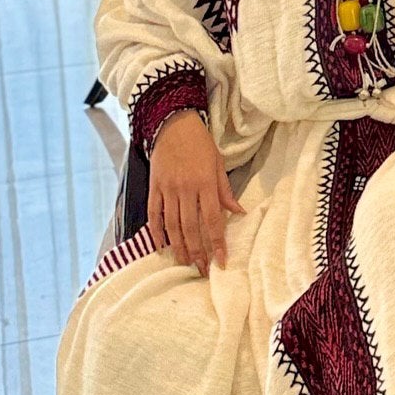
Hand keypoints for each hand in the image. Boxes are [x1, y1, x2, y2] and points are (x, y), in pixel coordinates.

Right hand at [147, 109, 245, 273]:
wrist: (173, 123)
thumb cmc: (200, 144)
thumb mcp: (218, 164)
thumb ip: (225, 191)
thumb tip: (239, 213)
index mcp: (206, 184)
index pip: (213, 220)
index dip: (217, 242)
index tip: (221, 261)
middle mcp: (186, 189)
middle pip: (192, 228)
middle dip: (198, 252)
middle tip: (202, 270)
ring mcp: (168, 189)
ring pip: (173, 225)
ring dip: (179, 247)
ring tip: (185, 263)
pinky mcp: (154, 187)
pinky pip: (154, 214)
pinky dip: (157, 232)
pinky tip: (161, 246)